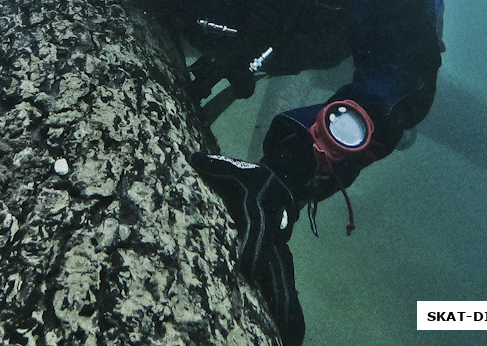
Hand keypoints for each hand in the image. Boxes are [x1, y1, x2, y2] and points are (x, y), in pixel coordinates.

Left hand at [190, 153, 304, 344]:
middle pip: (275, 263)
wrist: (279, 179)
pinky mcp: (278, 256)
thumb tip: (193, 158)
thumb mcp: (229, 166)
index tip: (247, 269)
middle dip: (276, 290)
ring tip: (292, 337)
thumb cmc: (246, 175)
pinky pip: (285, 284)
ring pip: (284, 278)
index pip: (256, 231)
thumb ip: (212, 164)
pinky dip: (290, 308)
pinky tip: (293, 335)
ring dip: (288, 307)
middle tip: (278, 318)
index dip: (253, 248)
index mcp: (258, 210)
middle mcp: (272, 231)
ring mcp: (278, 245)